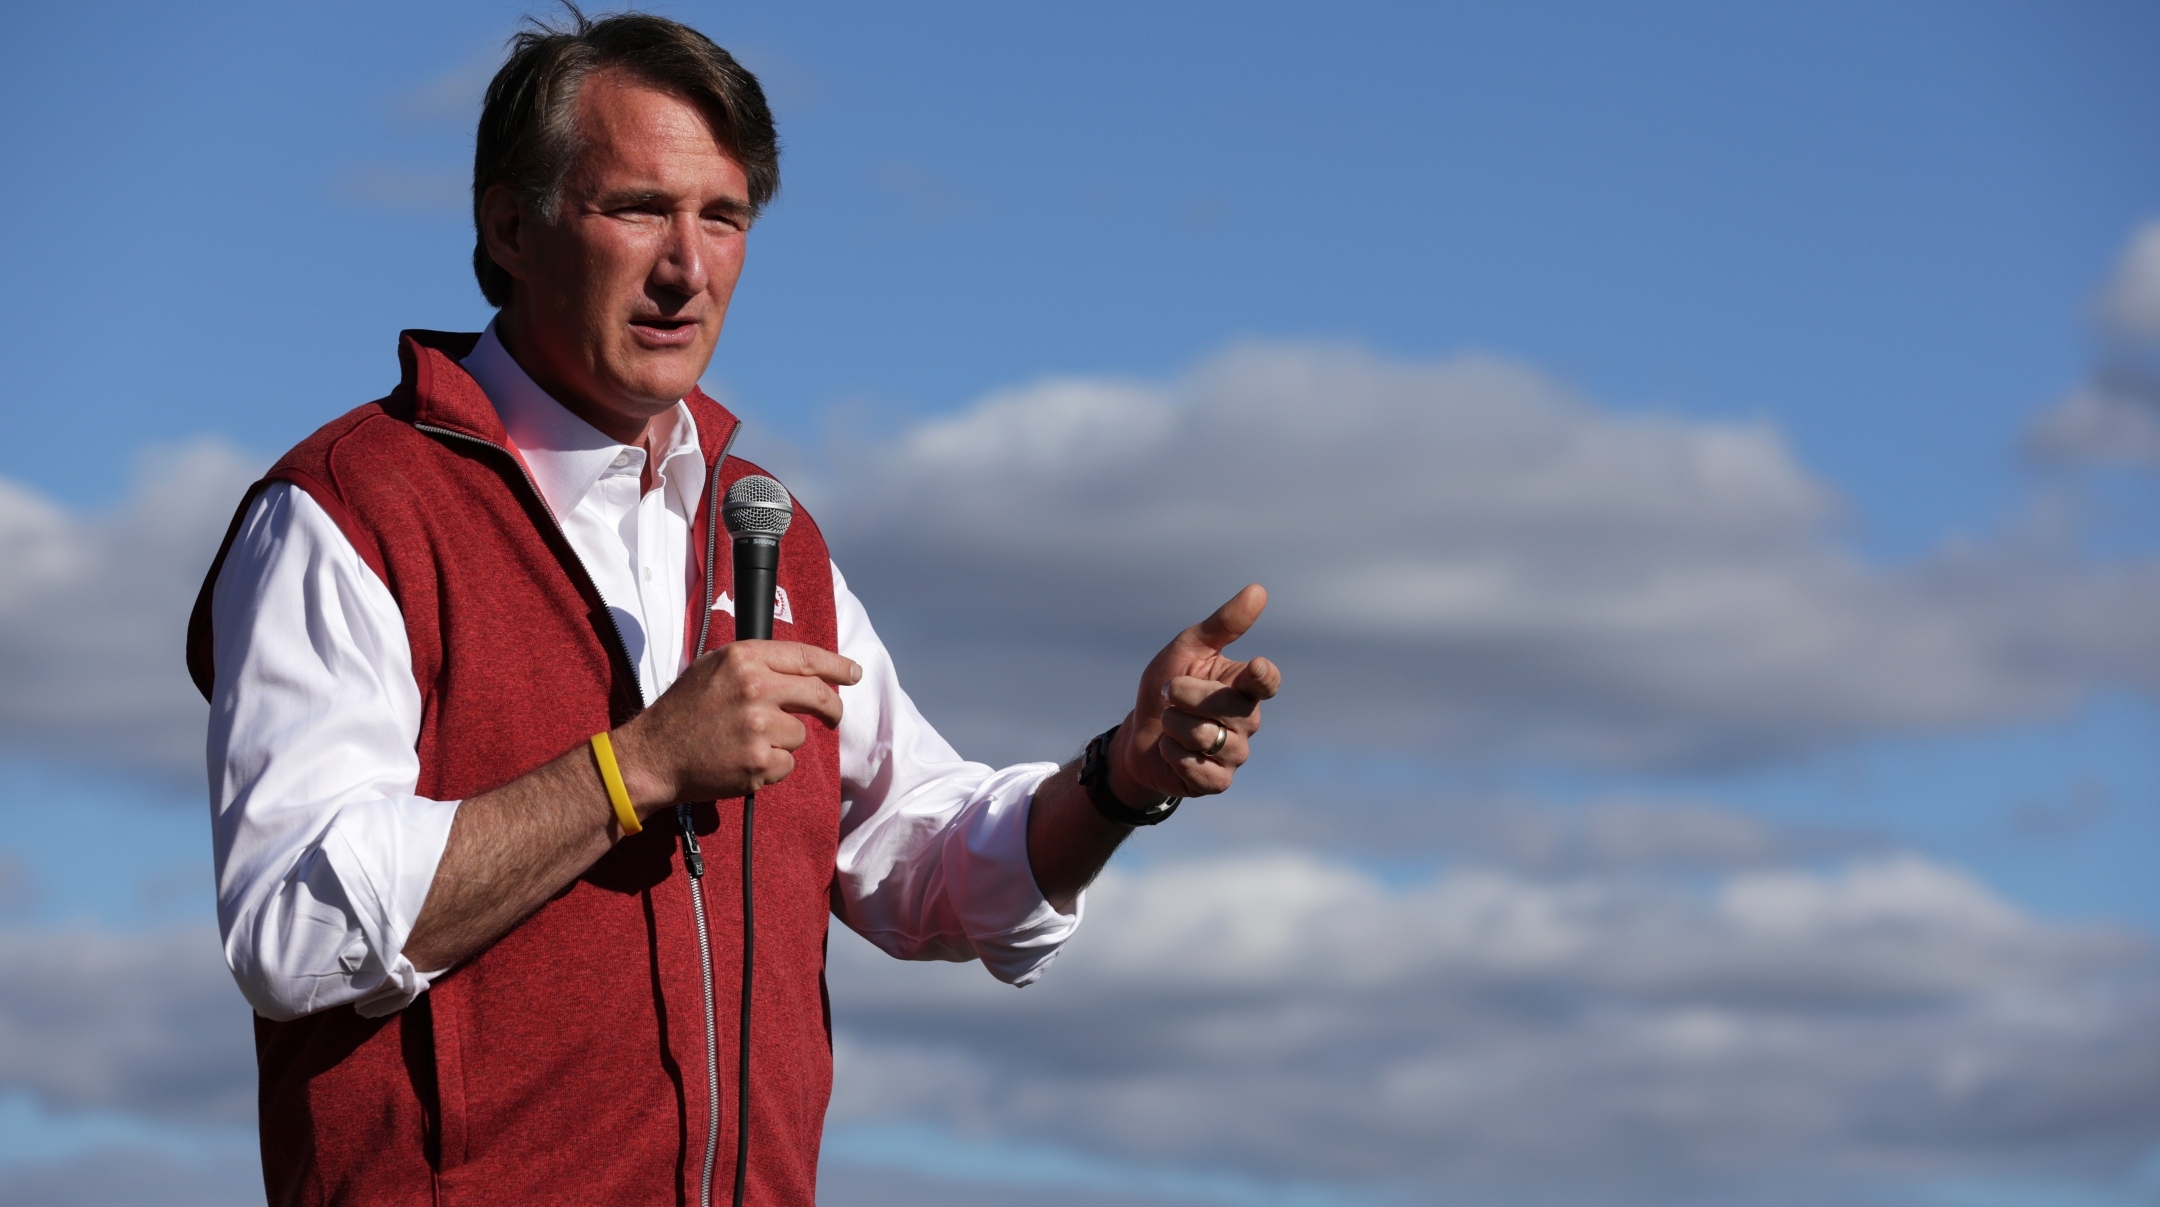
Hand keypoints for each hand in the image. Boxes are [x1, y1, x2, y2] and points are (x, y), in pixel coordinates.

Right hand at [611, 640, 859, 808]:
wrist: (653, 755)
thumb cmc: (683, 711)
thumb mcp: (713, 668)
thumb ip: (756, 663)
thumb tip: (803, 669)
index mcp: (744, 658)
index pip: (806, 657)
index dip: (837, 666)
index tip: (853, 674)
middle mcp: (755, 687)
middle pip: (819, 696)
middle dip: (832, 709)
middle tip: (831, 718)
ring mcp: (759, 726)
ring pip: (801, 734)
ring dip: (784, 741)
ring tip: (748, 742)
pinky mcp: (759, 761)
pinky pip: (788, 763)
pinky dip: (773, 766)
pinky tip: (744, 761)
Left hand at [1111, 584, 1280, 801]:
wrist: (1137, 736)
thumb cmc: (1166, 688)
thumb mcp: (1187, 650)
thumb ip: (1223, 624)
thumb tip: (1259, 590)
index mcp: (1243, 687)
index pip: (1265, 682)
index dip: (1262, 678)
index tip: (1254, 668)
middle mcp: (1247, 720)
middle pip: (1225, 707)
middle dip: (1186, 695)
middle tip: (1169, 692)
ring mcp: (1236, 753)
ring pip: (1207, 737)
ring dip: (1174, 726)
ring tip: (1169, 724)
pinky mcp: (1218, 781)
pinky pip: (1198, 768)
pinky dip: (1173, 754)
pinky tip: (1171, 750)